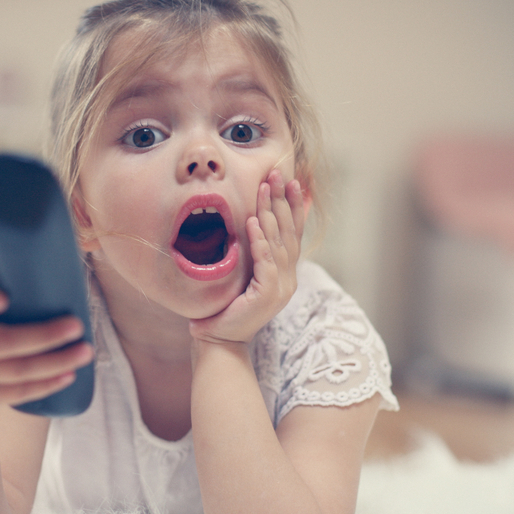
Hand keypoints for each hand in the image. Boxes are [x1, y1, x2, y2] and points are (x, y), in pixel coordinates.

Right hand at [0, 289, 93, 412]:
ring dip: (56, 362)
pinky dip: (47, 383)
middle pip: (2, 343)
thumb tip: (51, 277)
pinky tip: (69, 373)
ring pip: (17, 370)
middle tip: (76, 326)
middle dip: (43, 336)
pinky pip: (18, 392)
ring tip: (84, 352)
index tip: (2, 298)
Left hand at [190, 170, 303, 343]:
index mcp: (284, 274)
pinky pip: (266, 262)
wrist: (220, 340)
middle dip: (283, 200)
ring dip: (270, 213)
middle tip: (278, 174)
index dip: (294, 206)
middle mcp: (288, 279)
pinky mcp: (267, 295)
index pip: (293, 233)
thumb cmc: (226, 307)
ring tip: (264, 189)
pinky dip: (260, 241)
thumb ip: (252, 252)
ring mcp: (280, 288)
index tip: (292, 180)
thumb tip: (251, 220)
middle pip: (288, 232)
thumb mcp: (242, 275)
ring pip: (278, 243)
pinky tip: (253, 222)